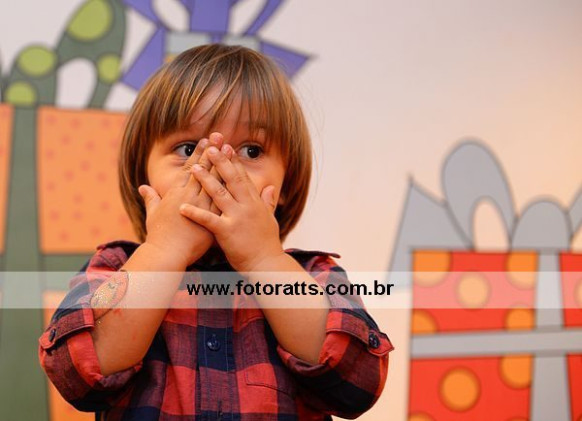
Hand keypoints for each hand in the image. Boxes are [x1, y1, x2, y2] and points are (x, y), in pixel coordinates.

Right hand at [138, 134, 225, 266]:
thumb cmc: (158, 236)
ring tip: (230, 150)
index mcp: (175, 193)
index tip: (207, 140)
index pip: (190, 168)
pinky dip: (230, 189)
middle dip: (213, 152)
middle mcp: (188, 196)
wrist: (166, 254)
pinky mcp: (209, 219)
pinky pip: (222, 200)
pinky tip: (239, 178)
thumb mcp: (153, 214)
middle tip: (221, 135)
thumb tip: (143, 187)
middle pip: (203, 169)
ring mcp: (200, 206)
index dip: (199, 153)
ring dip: (223, 165)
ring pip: (214, 181)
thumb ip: (150, 199)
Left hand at [178, 144, 283, 271]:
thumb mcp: (270, 219)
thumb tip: (270, 187)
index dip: (234, 162)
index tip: (226, 147)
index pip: (243, 178)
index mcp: (255, 203)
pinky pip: (208, 220)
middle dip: (220, 162)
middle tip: (210, 148)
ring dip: (206, 180)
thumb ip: (268, 201)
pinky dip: (195, 213)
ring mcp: (237, 218)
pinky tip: (182, 207)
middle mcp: (247, 207)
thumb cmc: (267, 244)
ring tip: (194, 168)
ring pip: (219, 194)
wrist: (266, 264)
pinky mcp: (227, 232)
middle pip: (232, 180)